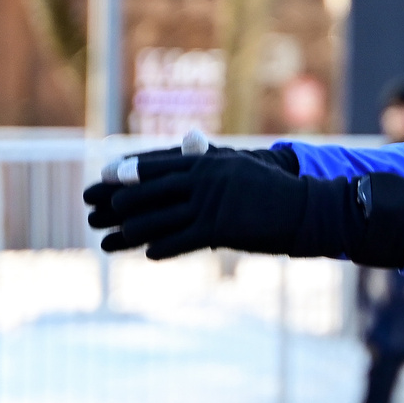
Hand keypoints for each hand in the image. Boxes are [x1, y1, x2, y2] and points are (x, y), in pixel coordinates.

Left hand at [83, 144, 297, 229]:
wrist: (304, 209)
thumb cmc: (273, 189)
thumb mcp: (240, 167)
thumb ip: (212, 160)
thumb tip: (191, 148)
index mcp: (208, 162)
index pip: (160, 165)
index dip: (131, 171)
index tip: (107, 174)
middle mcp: (205, 179)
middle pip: (154, 190)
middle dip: (123, 199)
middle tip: (99, 206)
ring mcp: (210, 204)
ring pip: (162, 217)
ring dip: (136, 228)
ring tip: (117, 235)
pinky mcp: (219, 228)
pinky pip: (183, 240)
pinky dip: (164, 247)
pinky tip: (149, 253)